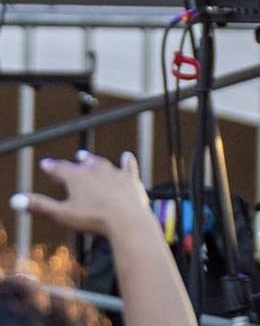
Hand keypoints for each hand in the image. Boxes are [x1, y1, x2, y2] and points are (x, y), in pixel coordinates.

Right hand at [13, 151, 153, 240]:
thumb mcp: (61, 214)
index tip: (45, 163)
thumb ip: (39, 206)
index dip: (52, 167)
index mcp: (78, 177)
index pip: (61, 169)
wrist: (125, 218)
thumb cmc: (91, 218)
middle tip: (73, 159)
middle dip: (75, 163)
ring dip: (94, 161)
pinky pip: (128, 167)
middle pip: (83, 165)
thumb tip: (14, 199)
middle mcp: (96, 170)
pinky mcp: (131, 179)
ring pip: (103, 163)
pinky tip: (127, 156)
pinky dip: (126, 161)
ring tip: (88, 157)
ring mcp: (115, 173)